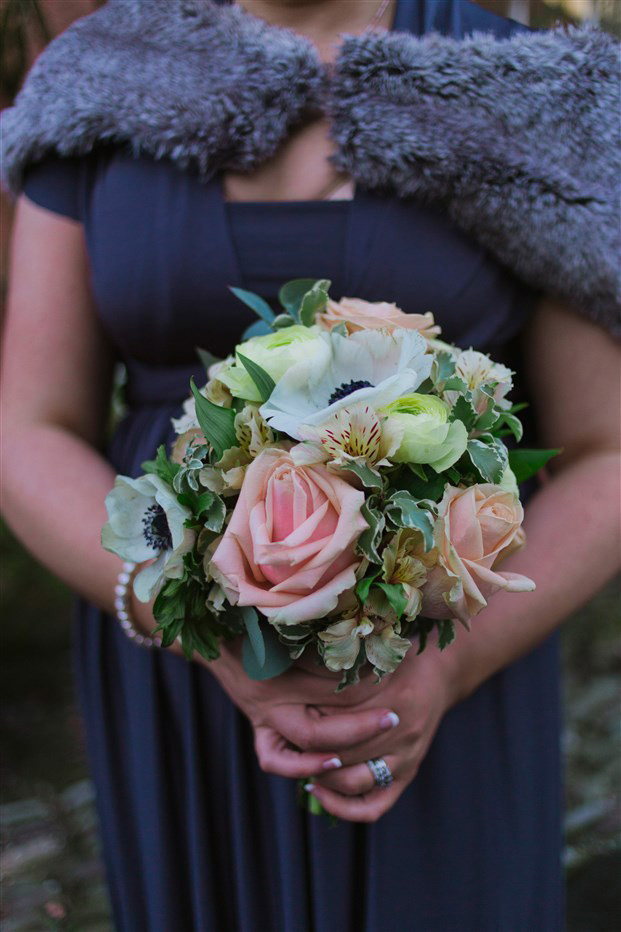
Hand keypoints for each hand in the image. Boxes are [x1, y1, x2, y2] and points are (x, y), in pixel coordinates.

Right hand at [131, 596, 401, 777]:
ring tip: (365, 744)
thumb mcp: (289, 622)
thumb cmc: (253, 618)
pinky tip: (330, 764)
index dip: (362, 691)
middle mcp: (267, 696)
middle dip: (360, 723)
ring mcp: (260, 715)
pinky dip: (301, 766)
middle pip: (318, 724)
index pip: (328, 683)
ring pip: (301, 743)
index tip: (393, 689)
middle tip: (395, 717)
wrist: (211, 630)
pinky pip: (274, 757)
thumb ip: (324, 635)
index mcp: (277, 664)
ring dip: (337, 746)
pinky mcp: (257, 725)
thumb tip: (369, 641)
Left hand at [298, 640, 464, 821]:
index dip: (310, 719)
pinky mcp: (407, 775)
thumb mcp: (372, 656)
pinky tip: (318, 791)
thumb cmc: (399, 662)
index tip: (289, 713)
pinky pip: (374, 806)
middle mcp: (402, 732)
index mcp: (395, 697)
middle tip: (285, 740)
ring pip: (354, 781)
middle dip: (311, 748)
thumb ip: (342, 668)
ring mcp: (406, 758)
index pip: (341, 719)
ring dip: (323, 776)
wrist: (439, 677)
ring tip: (300, 763)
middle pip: (343, 751)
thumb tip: (297, 669)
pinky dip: (343, 807)